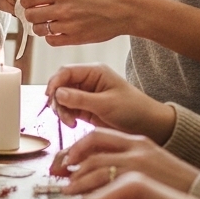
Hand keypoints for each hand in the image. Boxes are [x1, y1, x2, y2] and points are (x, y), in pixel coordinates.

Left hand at [19, 0, 137, 45]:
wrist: (127, 9)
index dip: (25, 2)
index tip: (28, 3)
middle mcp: (62, 8)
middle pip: (30, 15)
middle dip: (30, 15)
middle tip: (35, 14)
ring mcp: (68, 25)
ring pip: (39, 29)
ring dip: (40, 27)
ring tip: (48, 23)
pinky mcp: (75, 38)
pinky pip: (52, 41)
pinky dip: (51, 37)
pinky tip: (57, 32)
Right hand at [45, 63, 175, 142]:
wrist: (149, 126)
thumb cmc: (133, 110)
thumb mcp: (106, 104)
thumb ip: (80, 99)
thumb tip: (57, 93)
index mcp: (94, 72)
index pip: (66, 71)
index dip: (54, 82)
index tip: (50, 96)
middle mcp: (87, 81)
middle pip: (61, 85)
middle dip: (57, 100)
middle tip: (62, 115)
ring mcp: (85, 95)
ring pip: (61, 98)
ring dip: (61, 110)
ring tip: (71, 123)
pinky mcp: (84, 108)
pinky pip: (67, 109)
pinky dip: (66, 116)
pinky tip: (73, 124)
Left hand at [53, 127, 199, 194]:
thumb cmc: (175, 186)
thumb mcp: (150, 165)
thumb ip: (125, 163)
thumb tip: (94, 173)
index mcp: (137, 140)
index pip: (97, 136)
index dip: (75, 148)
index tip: (63, 161)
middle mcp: (136, 147)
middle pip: (91, 147)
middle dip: (69, 161)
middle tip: (56, 174)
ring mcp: (139, 163)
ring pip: (96, 166)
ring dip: (77, 179)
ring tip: (67, 190)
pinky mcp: (141, 181)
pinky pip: (107, 184)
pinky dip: (91, 192)